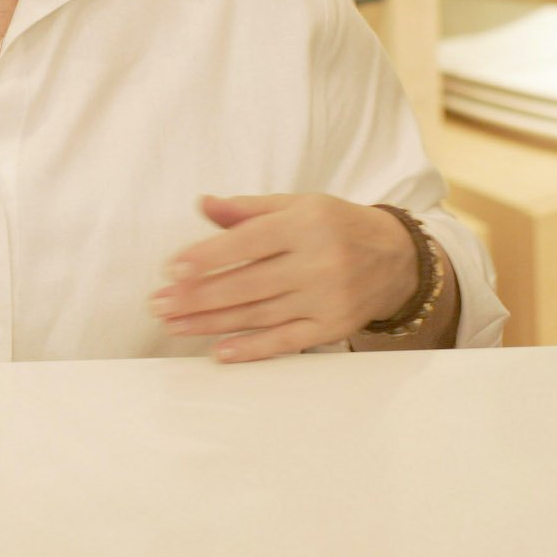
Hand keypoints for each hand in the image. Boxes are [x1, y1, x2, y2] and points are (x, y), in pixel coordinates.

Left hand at [150, 194, 416, 362]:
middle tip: (160, 304)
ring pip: (259, 314)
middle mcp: (317, 262)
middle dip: (198, 296)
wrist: (395, 258)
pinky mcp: (332, 328)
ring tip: (174, 325)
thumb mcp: (296, 205)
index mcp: (304, 224)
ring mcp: (326, 299)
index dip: (208, 257)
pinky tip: (219, 352)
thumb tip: (204, 204)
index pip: (247, 242)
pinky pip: (286, 342)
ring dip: (212, 322)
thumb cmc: (335, 225)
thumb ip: (248, 208)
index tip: (172, 268)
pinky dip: (252, 349)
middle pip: (247, 284)